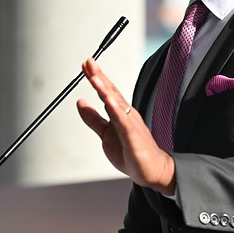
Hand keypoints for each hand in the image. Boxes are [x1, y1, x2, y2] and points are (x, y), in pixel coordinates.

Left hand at [77, 58, 176, 195]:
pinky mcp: (134, 138)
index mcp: (119, 113)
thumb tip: (80, 102)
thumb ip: (93, 118)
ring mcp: (131, 125)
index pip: (106, 92)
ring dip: (106, 90)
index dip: (96, 78)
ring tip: (95, 78)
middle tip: (89, 62)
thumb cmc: (131, 152)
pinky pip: (124, 123)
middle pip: (112, 92)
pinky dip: (117, 111)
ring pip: (117, 104)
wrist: (152, 170)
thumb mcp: (106, 133)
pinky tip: (109, 102)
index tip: (85, 65)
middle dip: (100, 77)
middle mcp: (126, 115)